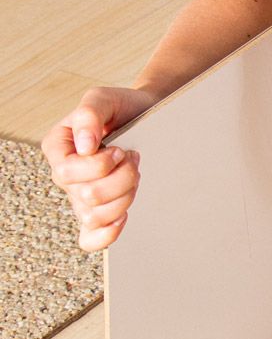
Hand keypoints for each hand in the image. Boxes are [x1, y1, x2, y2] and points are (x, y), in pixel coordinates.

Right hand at [41, 85, 158, 251]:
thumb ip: (89, 114)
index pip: (67, 173)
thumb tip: (84, 146)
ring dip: (124, 198)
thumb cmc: (122, 108)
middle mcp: (65, 175)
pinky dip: (108, 233)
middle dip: (121, 179)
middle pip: (87, 197)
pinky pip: (91, 239)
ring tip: (134, 176)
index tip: (121, 149)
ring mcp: (80, 196)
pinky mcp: (98, 212)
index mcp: (58, 148)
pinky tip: (125, 215)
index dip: (101, 165)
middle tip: (133, 160)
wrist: (147, 118)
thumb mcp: (105, 99)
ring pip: (95, 217)